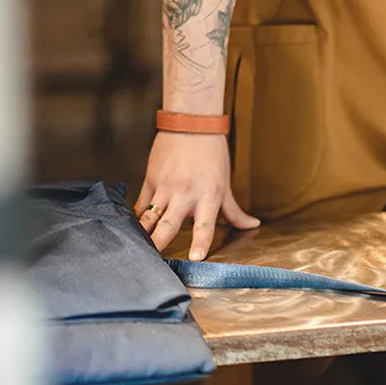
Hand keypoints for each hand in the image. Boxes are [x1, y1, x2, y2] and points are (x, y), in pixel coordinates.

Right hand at [134, 131, 259, 258]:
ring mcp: (165, 187)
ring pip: (149, 217)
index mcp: (208, 196)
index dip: (200, 243)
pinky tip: (133, 229)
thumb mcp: (225, 184)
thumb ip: (234, 211)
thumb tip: (252, 225)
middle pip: (168, 225)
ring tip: (138, 248)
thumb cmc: (212, 153)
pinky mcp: (150, 180)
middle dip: (159, 244)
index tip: (196, 258)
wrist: (191, 124)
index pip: (205, 225)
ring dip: (143, 234)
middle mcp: (185, 194)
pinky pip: (140, 204)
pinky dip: (136, 218)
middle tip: (153, 260)